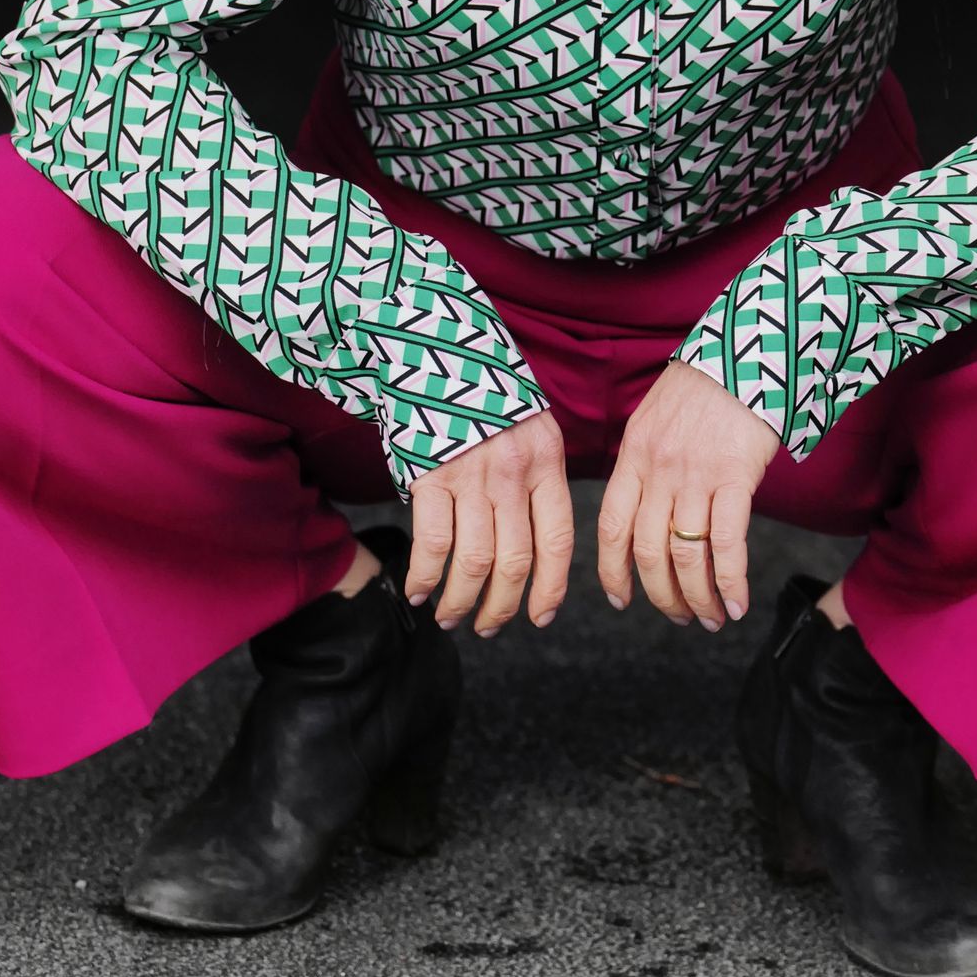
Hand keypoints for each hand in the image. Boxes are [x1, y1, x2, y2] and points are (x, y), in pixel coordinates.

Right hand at [406, 409, 571, 636]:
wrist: (437, 348)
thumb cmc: (486, 397)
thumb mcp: (531, 429)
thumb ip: (536, 479)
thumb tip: (536, 544)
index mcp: (546, 462)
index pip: (558, 541)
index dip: (551, 588)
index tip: (540, 616)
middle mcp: (513, 473)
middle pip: (516, 561)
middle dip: (502, 606)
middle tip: (489, 628)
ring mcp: (471, 476)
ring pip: (475, 561)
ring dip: (462, 601)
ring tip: (451, 618)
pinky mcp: (430, 476)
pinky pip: (431, 543)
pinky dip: (425, 576)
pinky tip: (419, 591)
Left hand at [596, 360, 781, 630]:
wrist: (746, 352)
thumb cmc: (706, 385)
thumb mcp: (657, 418)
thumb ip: (647, 463)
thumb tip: (649, 508)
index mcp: (634, 456)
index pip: (612, 526)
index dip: (613, 570)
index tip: (622, 599)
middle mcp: (658, 470)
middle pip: (647, 551)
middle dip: (662, 596)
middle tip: (681, 616)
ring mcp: (695, 475)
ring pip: (685, 556)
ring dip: (698, 598)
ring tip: (712, 617)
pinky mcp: (735, 477)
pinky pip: (727, 545)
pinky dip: (731, 583)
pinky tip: (737, 603)